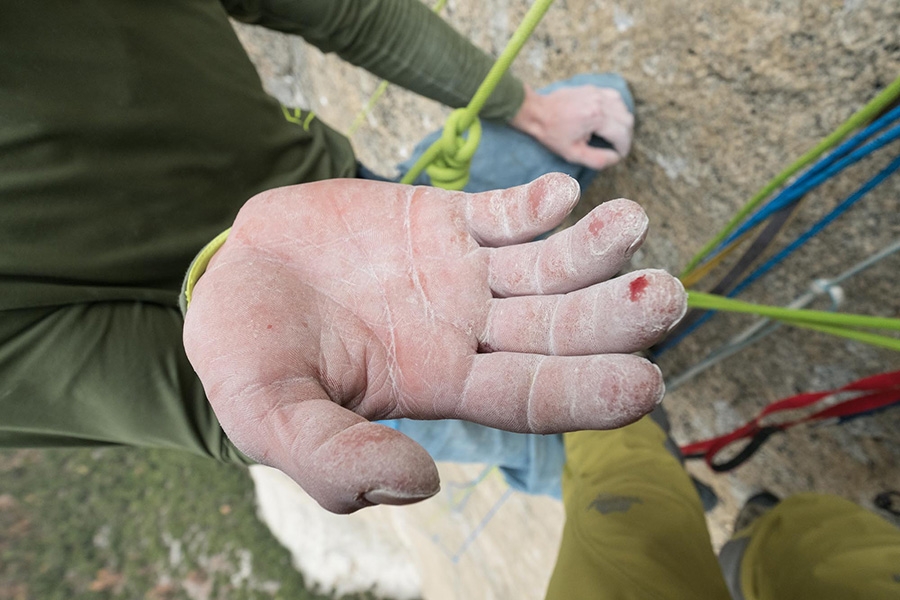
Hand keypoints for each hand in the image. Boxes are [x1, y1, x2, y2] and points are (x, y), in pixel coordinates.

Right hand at [183, 174, 683, 512]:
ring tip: (628, 225)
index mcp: (442, 385)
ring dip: (594, 249)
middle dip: (612, 318)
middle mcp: (469, 333)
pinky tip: (559, 197)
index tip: (644, 386)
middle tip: (666, 299)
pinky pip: (503, 212)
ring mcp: (463, 273)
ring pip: (547, 267)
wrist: (234, 274)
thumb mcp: (269, 418)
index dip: (583, 391)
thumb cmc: (249, 355)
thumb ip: (332, 461)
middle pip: (558, 330)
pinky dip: (535, 204)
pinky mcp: (445, 219)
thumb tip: (419, 484)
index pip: (528, 395)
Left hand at [511, 85, 633, 169]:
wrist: (536, 112)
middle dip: (625, 136)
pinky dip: (616, 109)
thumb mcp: (573, 154)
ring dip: (622, 122)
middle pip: (627, 119)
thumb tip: (616, 157)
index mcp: (596, 118)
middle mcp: (600, 102)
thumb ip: (597, 159)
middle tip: (617, 146)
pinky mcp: (592, 88)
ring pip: (623, 107)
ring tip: (613, 134)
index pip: (622, 134)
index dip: (624, 147)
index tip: (619, 154)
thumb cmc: (552, 134)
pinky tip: (609, 118)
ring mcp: (596, 92)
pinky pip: (614, 97)